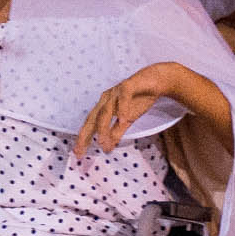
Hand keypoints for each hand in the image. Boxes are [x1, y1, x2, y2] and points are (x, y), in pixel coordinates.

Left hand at [73, 64, 205, 157]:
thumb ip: (117, 132)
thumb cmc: (139, 99)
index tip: (78, 154)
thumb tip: (107, 148)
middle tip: (81, 150)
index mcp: (104, 106)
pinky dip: (123, 109)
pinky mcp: (128, 85)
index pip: (90, 124)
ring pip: (106, 110)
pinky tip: (123, 120)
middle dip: (85, 135)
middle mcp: (106, 99)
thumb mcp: (127, 120)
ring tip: (101, 141)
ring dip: (103, 127)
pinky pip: (123, 98)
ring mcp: (116, 92)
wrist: (156, 81)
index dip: (83, 138)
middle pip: (93, 118)